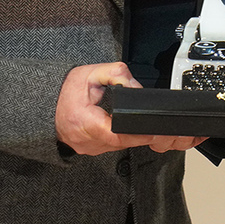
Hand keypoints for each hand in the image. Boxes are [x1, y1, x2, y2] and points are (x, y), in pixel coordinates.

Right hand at [54, 63, 203, 155]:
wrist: (45, 106)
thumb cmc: (65, 92)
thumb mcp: (89, 74)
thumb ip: (114, 75)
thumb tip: (134, 86)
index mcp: (84, 122)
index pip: (115, 134)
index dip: (138, 134)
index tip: (157, 130)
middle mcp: (89, 141)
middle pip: (126, 143)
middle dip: (152, 137)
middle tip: (179, 135)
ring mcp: (93, 148)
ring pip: (126, 147)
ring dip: (147, 139)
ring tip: (175, 135)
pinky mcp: (98, 149)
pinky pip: (121, 146)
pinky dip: (136, 139)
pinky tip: (155, 134)